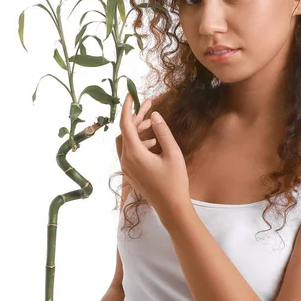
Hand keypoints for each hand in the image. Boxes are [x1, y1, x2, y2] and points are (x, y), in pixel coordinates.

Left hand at [118, 93, 190, 218]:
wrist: (171, 207)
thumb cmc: (175, 181)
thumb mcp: (173, 153)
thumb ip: (163, 132)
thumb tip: (153, 116)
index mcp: (134, 154)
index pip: (125, 124)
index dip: (127, 107)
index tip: (130, 94)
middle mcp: (126, 160)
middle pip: (125, 131)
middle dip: (136, 116)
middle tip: (149, 105)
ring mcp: (126, 167)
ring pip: (126, 141)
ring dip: (137, 129)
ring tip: (153, 123)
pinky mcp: (130, 172)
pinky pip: (129, 151)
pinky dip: (138, 142)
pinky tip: (154, 142)